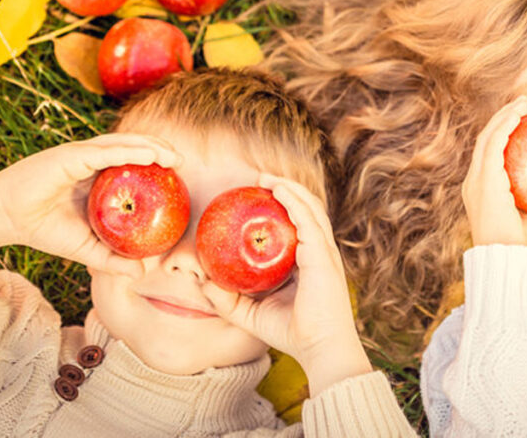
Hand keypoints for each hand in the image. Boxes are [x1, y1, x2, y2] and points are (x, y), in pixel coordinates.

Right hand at [0, 133, 180, 275]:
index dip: (156, 164)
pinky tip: (149, 154)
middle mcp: (92, 162)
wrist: (7, 220)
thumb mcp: (86, 249)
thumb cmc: (45, 230)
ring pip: (122, 144)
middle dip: (159, 150)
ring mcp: (82, 156)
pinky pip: (105, 151)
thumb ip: (112, 259)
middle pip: (132, 149)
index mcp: (97, 178)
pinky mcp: (71, 156)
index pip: (132, 165)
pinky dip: (128, 150)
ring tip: (171, 154)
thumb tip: (141, 273)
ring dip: (149, 146)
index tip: (179, 175)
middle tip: (182, 161)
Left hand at [202, 174, 370, 395]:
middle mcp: (319, 252)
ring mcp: (324, 252)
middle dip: (286, 188)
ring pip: (310, 207)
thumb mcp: (251, 314)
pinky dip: (294, 200)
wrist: (320, 349)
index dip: (283, 205)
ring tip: (266, 177)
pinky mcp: (323, 256)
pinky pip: (308, 220)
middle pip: (307, 209)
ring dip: (289, 187)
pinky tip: (278, 189)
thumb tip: (203, 283)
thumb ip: (228, 300)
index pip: (299, 224)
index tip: (257, 195)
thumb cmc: (292, 333)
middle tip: (259, 179)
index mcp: (309, 262)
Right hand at [463, 95, 526, 246]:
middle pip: (485, 140)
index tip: (523, 117)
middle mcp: (474, 183)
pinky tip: (518, 116)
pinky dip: (504, 127)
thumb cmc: (524, 245)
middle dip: (502, 117)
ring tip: (522, 103)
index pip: (489, 153)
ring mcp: (476, 182)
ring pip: (486, 138)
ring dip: (504, 117)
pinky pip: (492, 147)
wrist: (507, 261)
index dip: (503, 131)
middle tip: (524, 102)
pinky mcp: (483, 183)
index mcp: (482, 189)